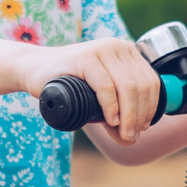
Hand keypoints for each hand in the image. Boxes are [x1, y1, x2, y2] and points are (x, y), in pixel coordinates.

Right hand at [18, 35, 162, 143]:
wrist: (35, 70)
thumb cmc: (68, 85)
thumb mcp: (99, 97)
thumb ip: (117, 113)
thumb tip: (131, 139)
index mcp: (127, 52)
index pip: (151, 82)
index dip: (151, 109)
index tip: (142, 129)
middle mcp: (117, 47)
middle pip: (141, 86)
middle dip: (139, 116)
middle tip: (130, 137)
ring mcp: (101, 50)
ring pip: (128, 87)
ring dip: (129, 116)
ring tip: (123, 134)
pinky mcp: (85, 58)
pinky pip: (106, 86)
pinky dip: (112, 107)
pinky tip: (111, 120)